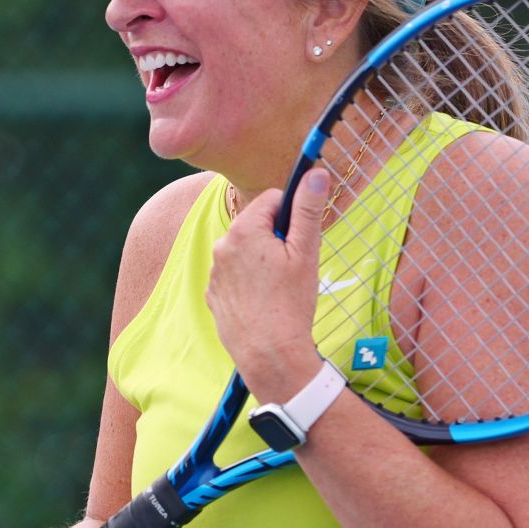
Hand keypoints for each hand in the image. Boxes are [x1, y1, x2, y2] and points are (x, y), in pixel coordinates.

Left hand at [208, 164, 330, 400]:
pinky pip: (235, 275)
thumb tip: (315, 173)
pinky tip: (264, 303)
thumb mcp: (306, 252)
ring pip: (246, 251)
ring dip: (262, 261)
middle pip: (257, 225)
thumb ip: (307, 209)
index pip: (272, 199)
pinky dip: (249, 282)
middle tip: (292, 269)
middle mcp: (222, 246)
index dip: (291, 216)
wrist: (270, 354)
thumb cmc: (291, 303)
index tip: (300, 240)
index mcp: (244, 229)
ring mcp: (214, 272)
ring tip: (279, 290)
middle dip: (276, 239)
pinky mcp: (213, 294)